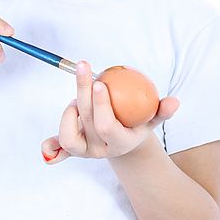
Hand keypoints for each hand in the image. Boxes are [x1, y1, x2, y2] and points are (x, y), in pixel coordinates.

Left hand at [41, 60, 179, 163]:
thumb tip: (175, 101)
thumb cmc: (138, 123)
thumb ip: (162, 111)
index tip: (100, 82)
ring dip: (69, 112)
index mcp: (120, 142)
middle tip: (83, 67)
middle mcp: (100, 149)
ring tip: (77, 97)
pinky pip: (58, 150)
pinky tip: (45, 144)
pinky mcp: (72, 150)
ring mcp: (85, 152)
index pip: (107, 126)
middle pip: (87, 120)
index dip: (101, 105)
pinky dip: (51, 148)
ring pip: (69, 136)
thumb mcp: (152, 118)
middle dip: (83, 92)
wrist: (124, 144)